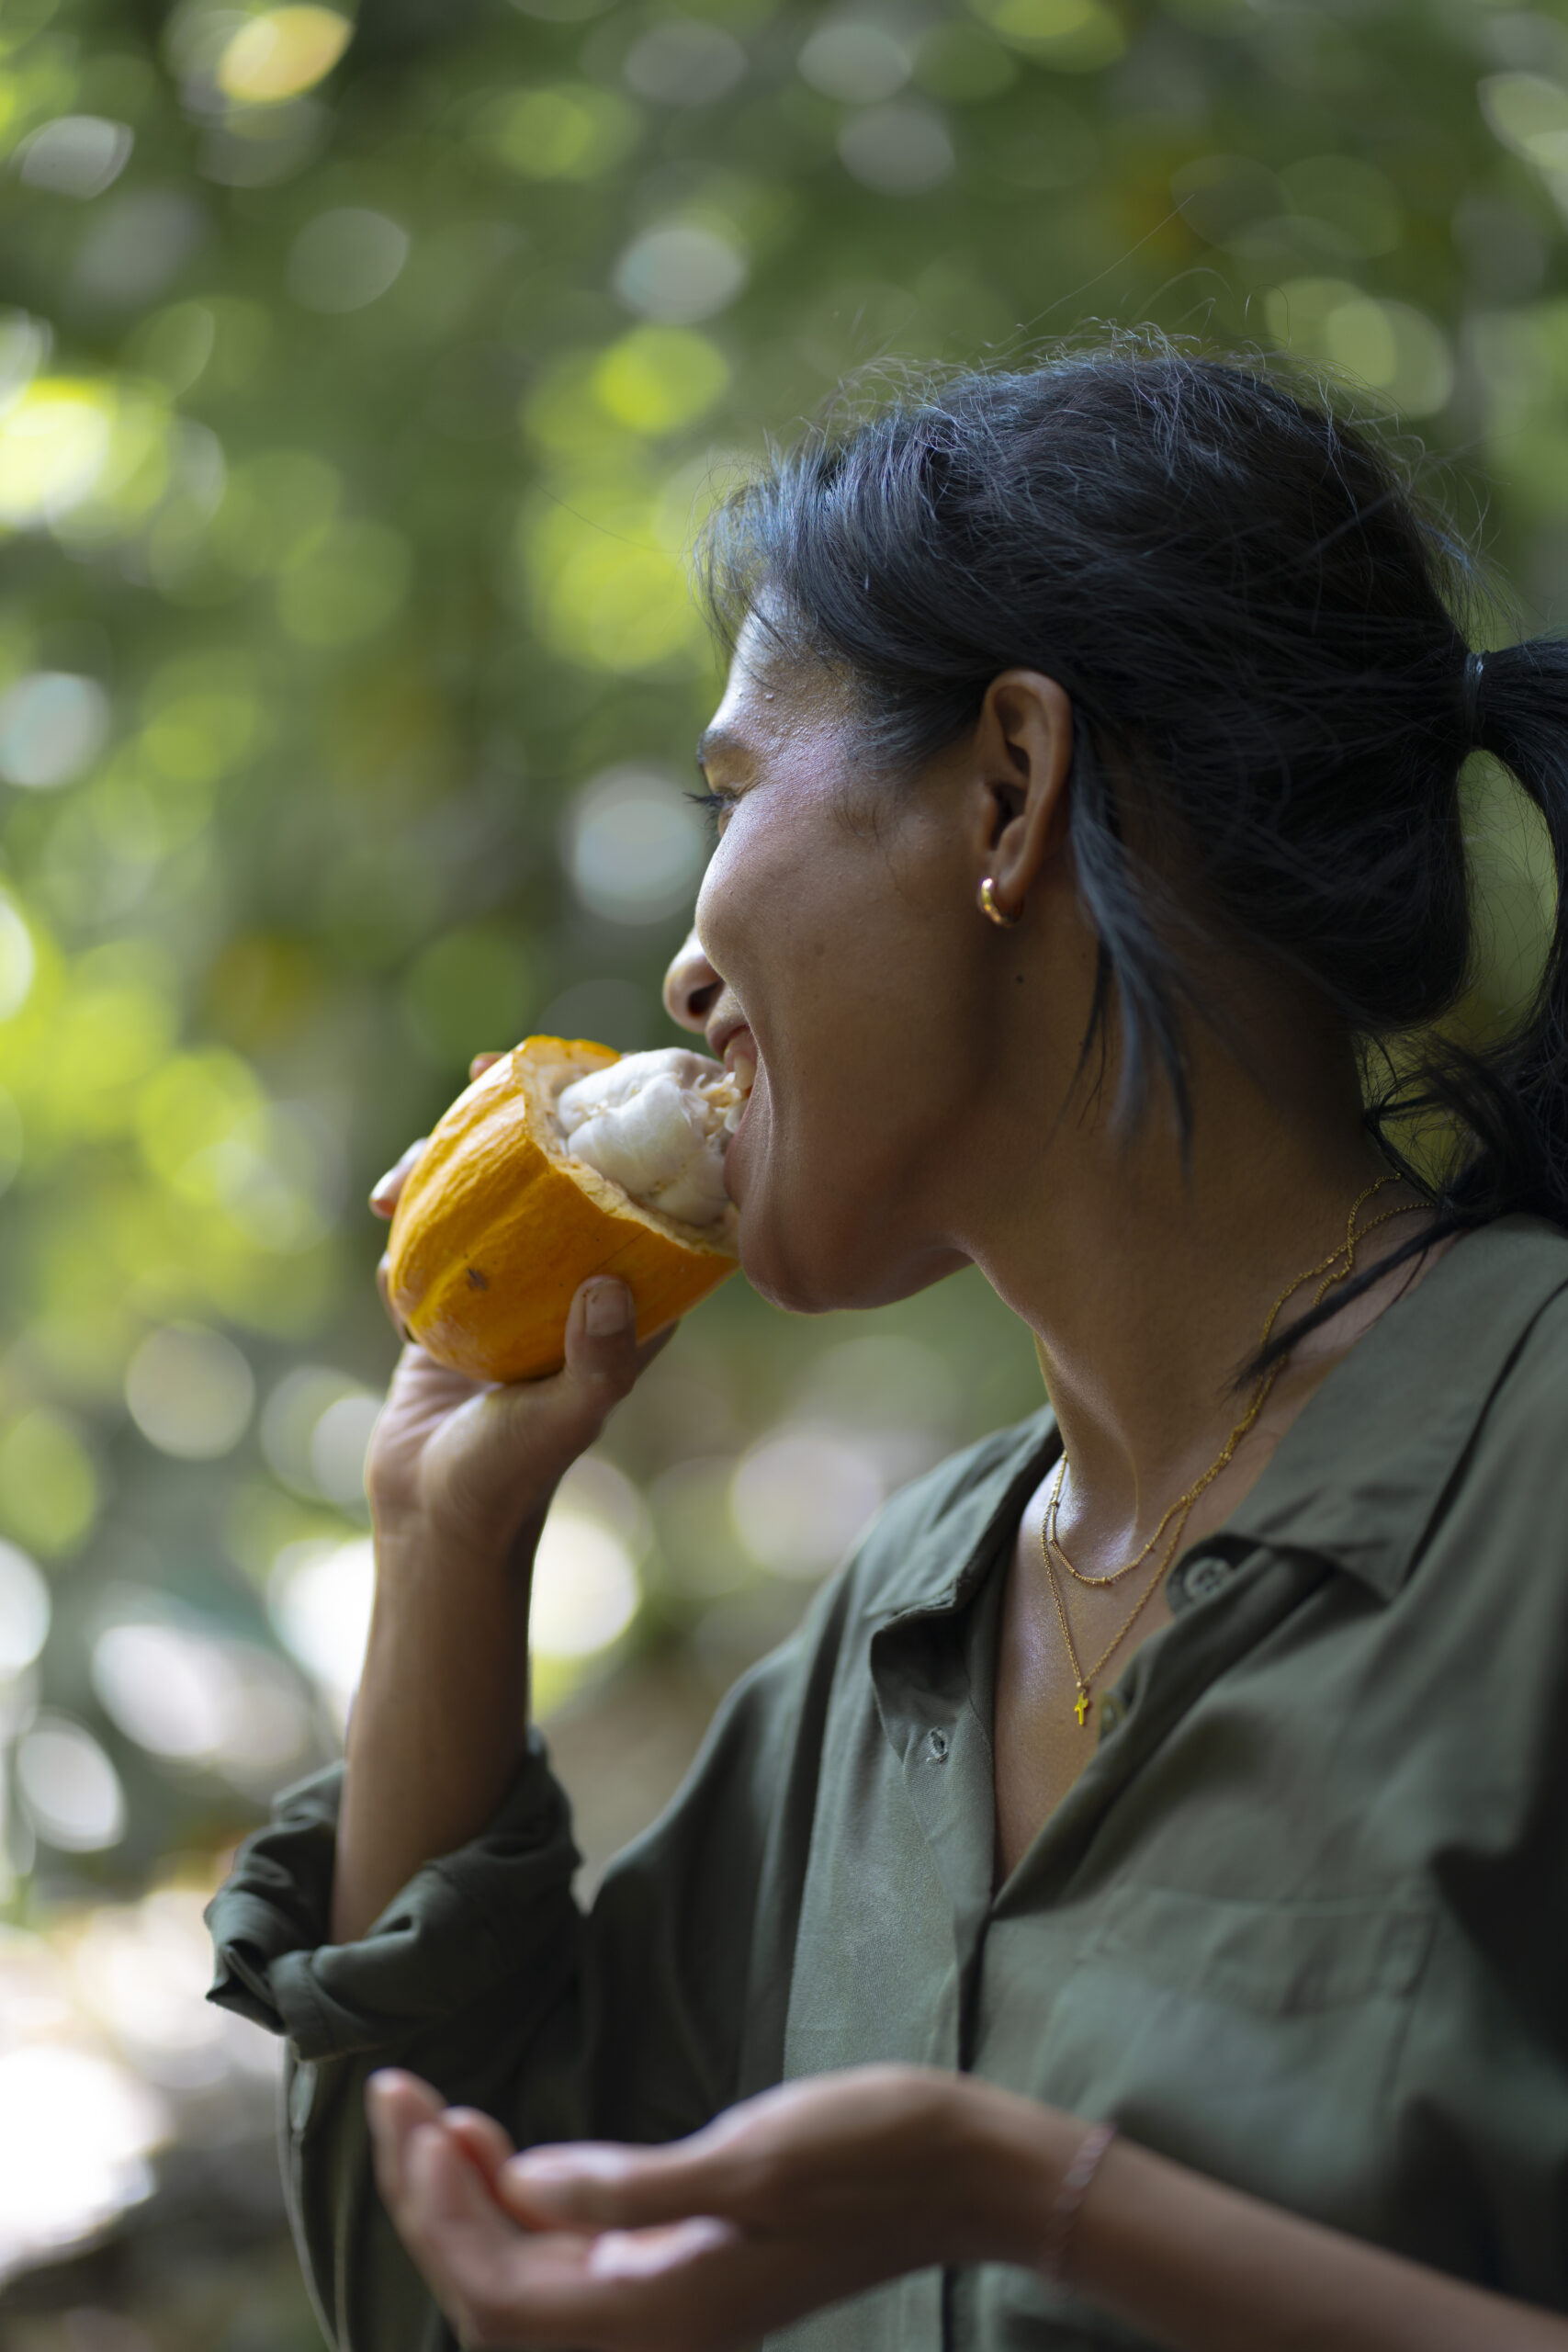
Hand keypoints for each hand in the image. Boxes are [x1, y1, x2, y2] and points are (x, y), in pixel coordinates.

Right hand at [364, 1054, 676, 1563]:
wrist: (431, 1518)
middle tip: (483, 1073)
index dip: (621, 1119)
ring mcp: (512, 1287)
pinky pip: (432, 1233)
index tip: (586, 1067)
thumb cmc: (513, 1476)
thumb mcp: (565, 1418)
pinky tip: (390, 1222)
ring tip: (399, 1185)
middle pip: (557, 1169)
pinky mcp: (452, 1301)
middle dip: (521, 1114)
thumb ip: (599, 1360)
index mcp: (629, 1296)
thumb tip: (610, 1285)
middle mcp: (574, 1279)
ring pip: (486, 1191)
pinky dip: (410, 1217)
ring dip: (444, 1163)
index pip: (640, 1187)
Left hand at [366, 2064, 1070, 2351]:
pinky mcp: (681, 2270)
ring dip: (463, 2198)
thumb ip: (633, 2187)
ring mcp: (667, 2304)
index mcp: (665, 2313)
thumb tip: (524, 2187)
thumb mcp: (753, 2157)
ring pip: (522, 2273)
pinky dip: (515, 2204)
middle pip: (496, 2288)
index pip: (502, 2288)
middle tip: (390, 2091)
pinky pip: (565, 2259)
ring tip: (426, 2112)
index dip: (441, 2209)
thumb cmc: (873, 2152)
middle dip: (427, 2197)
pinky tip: (499, 2146)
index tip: (416, 2115)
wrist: (964, 2170)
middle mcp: (655, 2328)